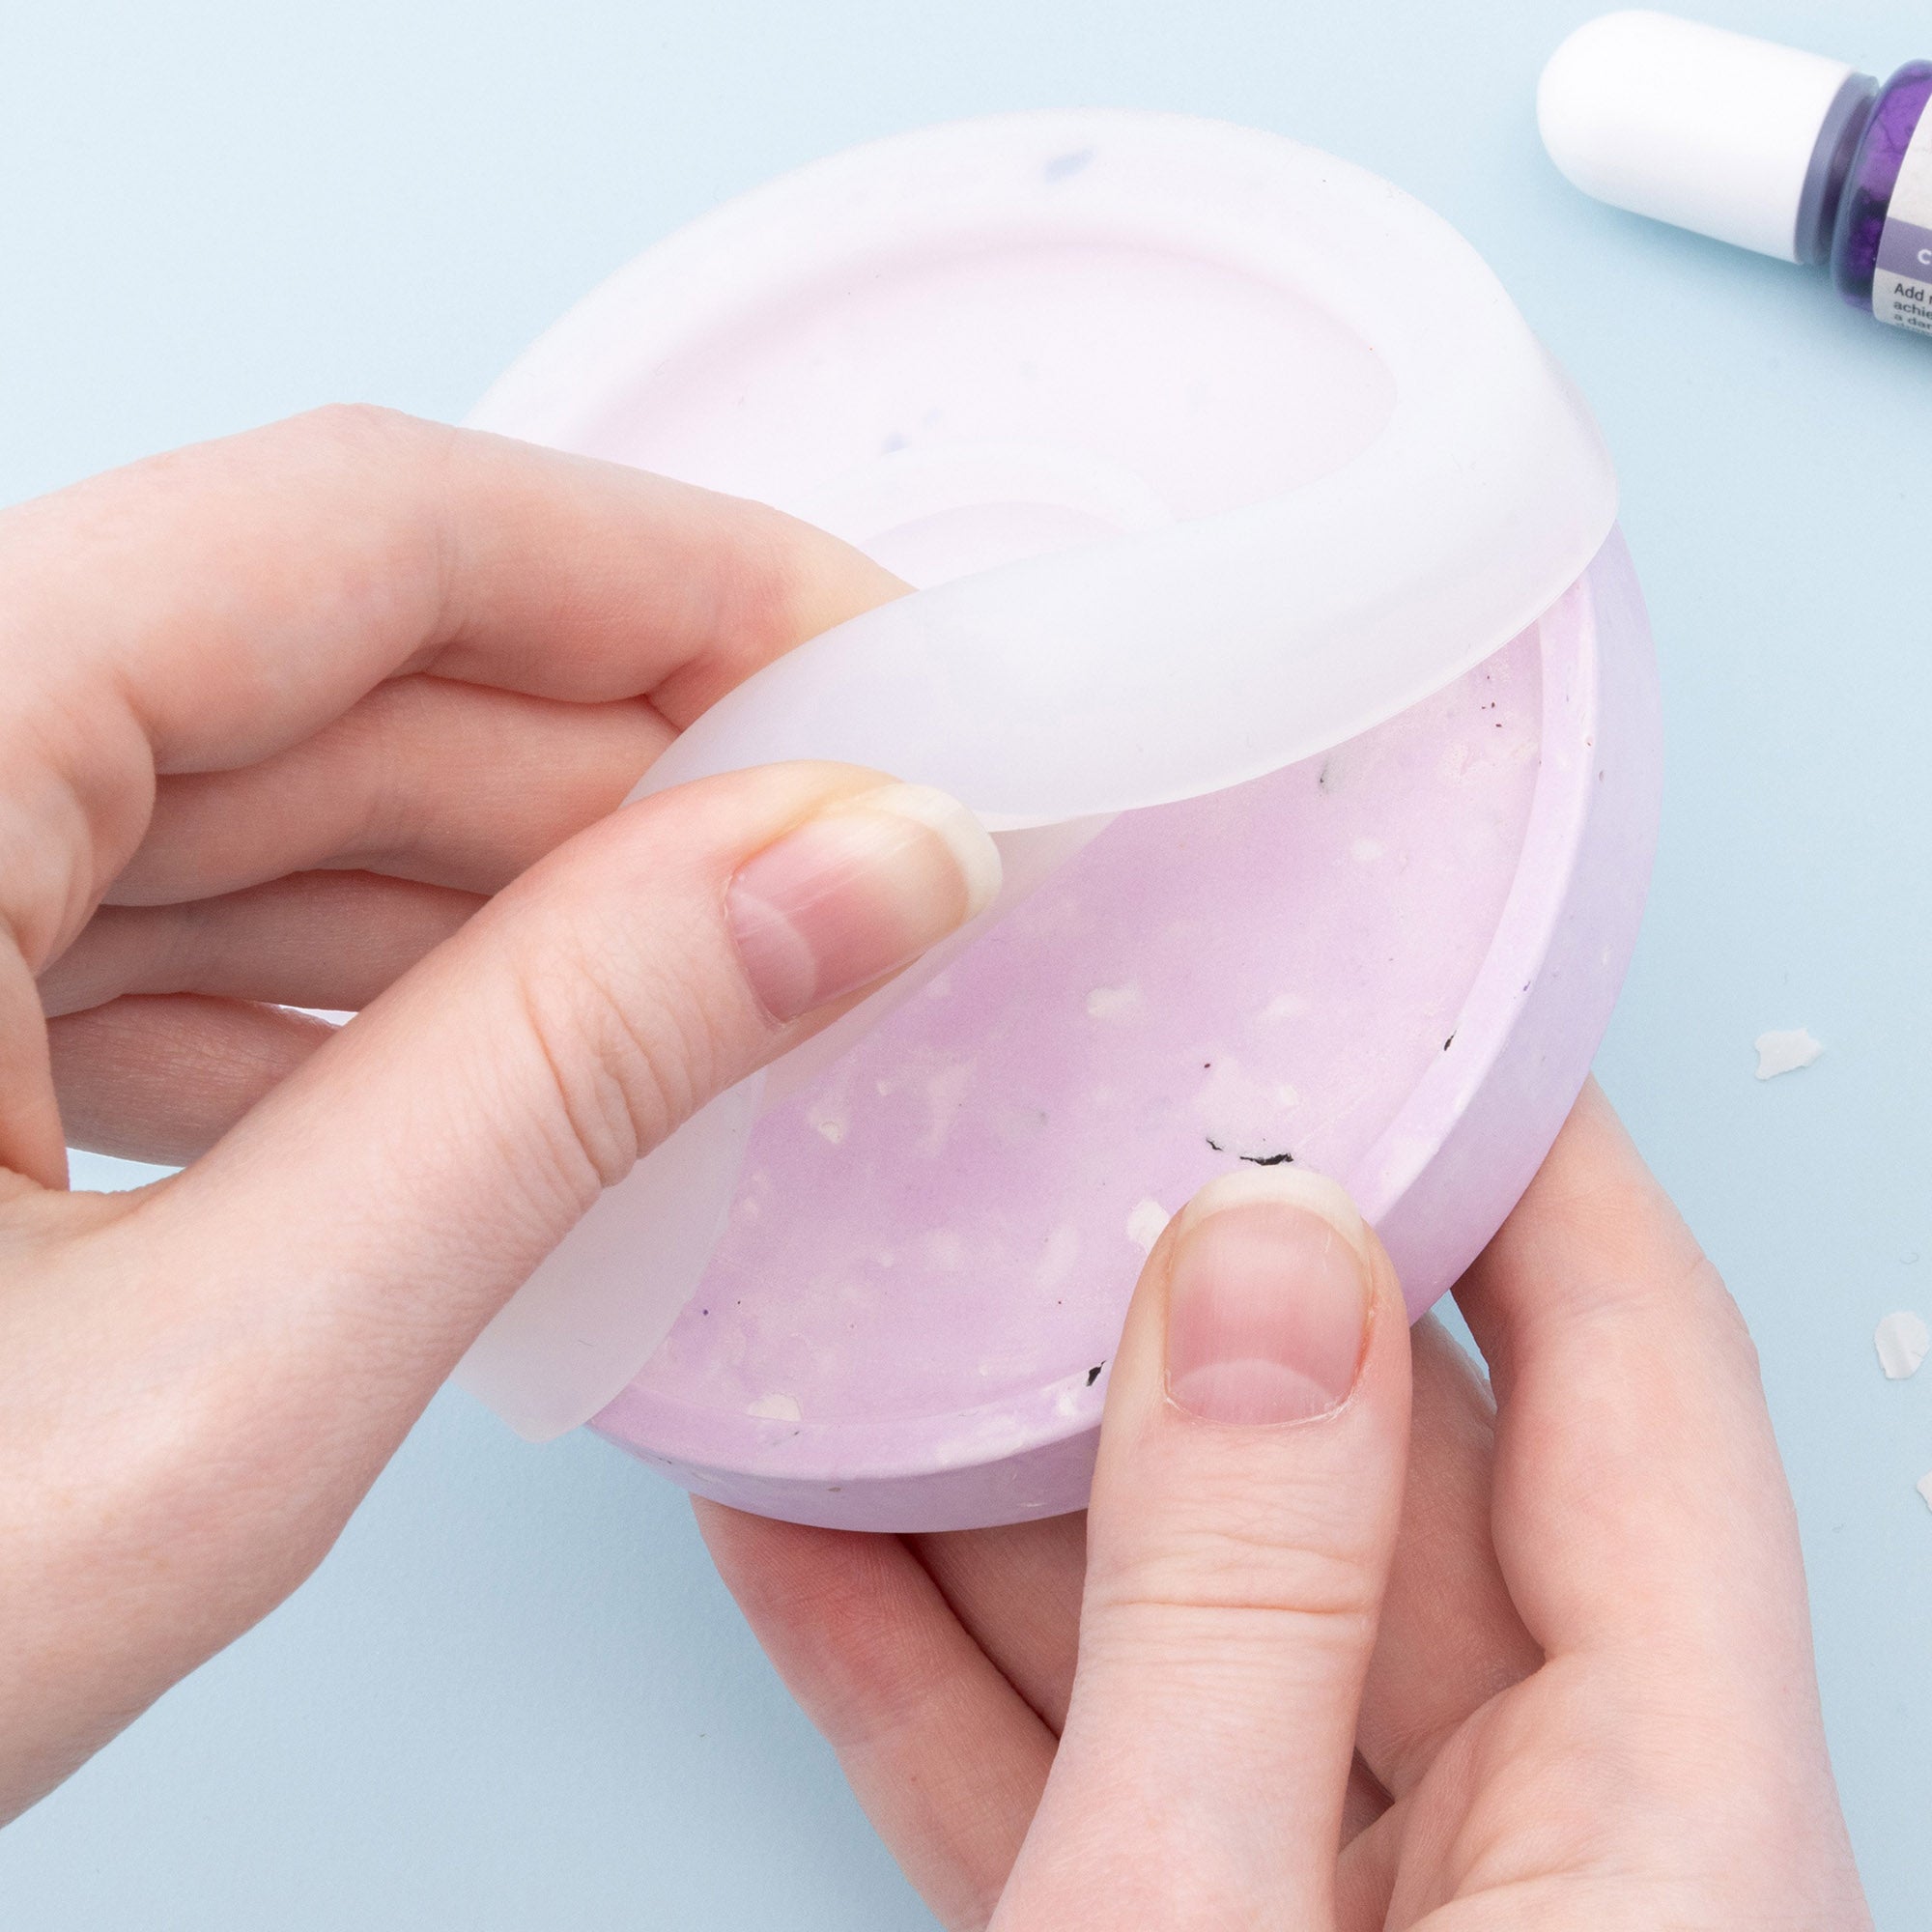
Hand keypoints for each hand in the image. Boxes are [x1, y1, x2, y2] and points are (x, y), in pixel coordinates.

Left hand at [0, 407, 999, 1820]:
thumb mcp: (209, 1388)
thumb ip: (560, 1079)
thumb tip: (855, 866)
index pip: (348, 531)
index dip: (668, 576)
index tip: (880, 657)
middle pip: (317, 659)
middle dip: (623, 762)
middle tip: (857, 862)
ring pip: (253, 794)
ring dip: (512, 891)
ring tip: (722, 990)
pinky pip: (162, 919)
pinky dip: (363, 992)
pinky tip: (501, 1081)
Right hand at [700, 1083, 1870, 1928]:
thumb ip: (1237, 1604)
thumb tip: (1262, 1267)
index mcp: (1677, 1837)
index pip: (1637, 1377)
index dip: (1525, 1149)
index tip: (1395, 985)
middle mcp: (1554, 1866)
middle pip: (1388, 1485)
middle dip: (1198, 1301)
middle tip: (1070, 1118)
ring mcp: (1358, 1928)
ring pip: (1205, 1627)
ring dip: (1016, 1484)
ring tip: (880, 1291)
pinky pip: (1085, 1779)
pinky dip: (937, 1670)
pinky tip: (797, 1525)